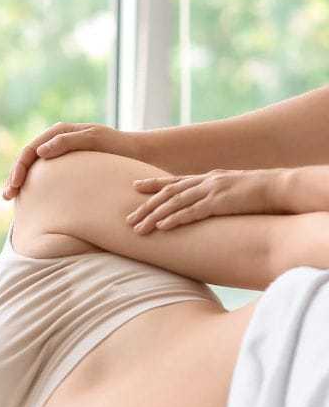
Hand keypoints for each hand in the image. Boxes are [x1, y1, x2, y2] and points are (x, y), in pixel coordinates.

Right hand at [2, 122, 141, 199]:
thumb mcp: (96, 140)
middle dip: (14, 177)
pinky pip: (44, 178)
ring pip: (33, 170)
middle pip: (27, 160)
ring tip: (10, 200)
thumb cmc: (120, 148)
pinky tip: (27, 201)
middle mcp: (56, 143)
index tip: (15, 186)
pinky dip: (33, 188)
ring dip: (19, 184)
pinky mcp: (66, 169)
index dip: (19, 168)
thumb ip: (68, 142)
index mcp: (59, 132)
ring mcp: (60, 157)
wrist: (139, 156)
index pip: (30, 150)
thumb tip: (40, 152)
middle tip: (7, 197)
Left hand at [125, 168, 284, 234]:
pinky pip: (192, 212)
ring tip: (138, 228)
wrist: (280, 187)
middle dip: (145, 207)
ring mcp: (211, 190)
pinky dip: (175, 219)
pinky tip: (161, 227)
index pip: (173, 181)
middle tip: (127, 219)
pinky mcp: (219, 202)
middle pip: (167, 193)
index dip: (152, 183)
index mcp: (207, 178)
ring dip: (154, 216)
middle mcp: (205, 181)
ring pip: (174, 203)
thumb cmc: (258, 194)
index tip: (134, 186)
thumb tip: (204, 208)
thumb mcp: (231, 192)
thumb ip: (214, 197)